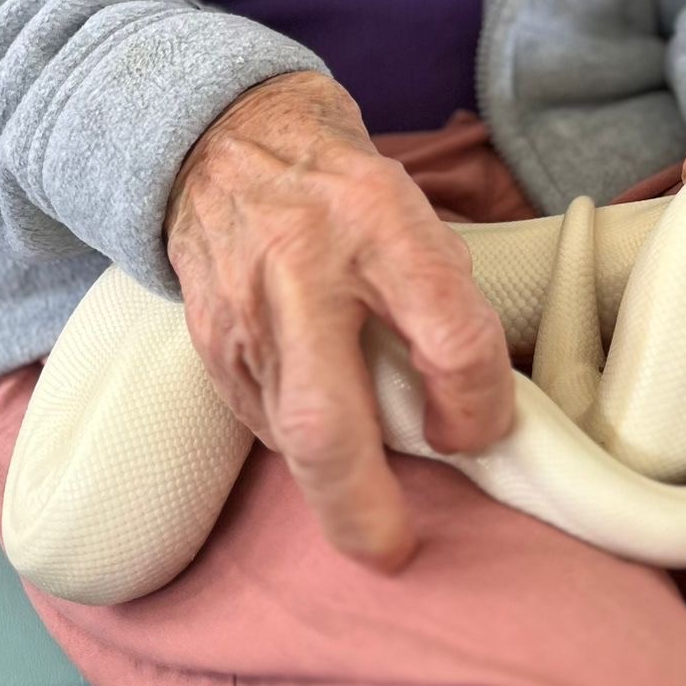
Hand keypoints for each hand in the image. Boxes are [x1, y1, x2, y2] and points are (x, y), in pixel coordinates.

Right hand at [164, 71, 513, 569]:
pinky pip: (259, 420)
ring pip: (286, 434)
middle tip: (393, 548)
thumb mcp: (413, 212)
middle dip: (361, 506)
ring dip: (334, 480)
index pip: (449, 337)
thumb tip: (476, 406)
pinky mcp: (206, 341)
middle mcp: (301, 268)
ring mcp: (242, 310)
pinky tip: (322, 424)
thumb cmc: (342, 183)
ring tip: (368, 485)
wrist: (227, 137)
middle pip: (326, 421)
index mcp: (379, 221)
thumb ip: (443, 300)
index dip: (478, 404)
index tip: (479, 429)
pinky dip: (297, 441)